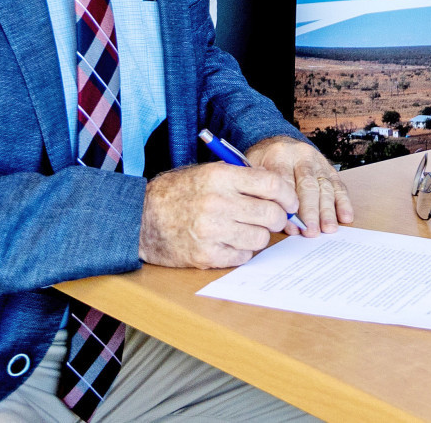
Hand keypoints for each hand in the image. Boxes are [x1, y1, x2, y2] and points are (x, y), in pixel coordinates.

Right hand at [139, 162, 299, 267]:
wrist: (140, 219)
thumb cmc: (177, 193)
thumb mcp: (208, 173)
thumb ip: (242, 178)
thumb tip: (280, 190)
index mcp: (220, 177)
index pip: (271, 184)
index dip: (287, 195)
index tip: (290, 202)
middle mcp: (218, 203)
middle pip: (271, 214)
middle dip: (277, 218)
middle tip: (271, 218)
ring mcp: (212, 231)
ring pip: (261, 238)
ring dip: (259, 236)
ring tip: (245, 229)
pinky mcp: (206, 255)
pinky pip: (243, 256)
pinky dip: (242, 251)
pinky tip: (230, 242)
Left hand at [246, 135, 353, 233]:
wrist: (279, 143)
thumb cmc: (265, 161)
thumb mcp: (253, 167)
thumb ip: (258, 187)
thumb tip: (268, 213)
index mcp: (280, 154)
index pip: (284, 179)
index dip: (286, 204)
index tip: (289, 224)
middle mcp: (302, 156)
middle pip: (308, 185)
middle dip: (310, 210)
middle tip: (311, 231)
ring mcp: (318, 163)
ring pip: (325, 187)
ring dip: (328, 210)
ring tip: (328, 228)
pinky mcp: (330, 169)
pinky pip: (339, 186)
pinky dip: (343, 202)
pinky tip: (345, 216)